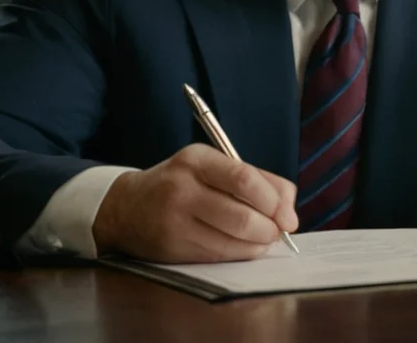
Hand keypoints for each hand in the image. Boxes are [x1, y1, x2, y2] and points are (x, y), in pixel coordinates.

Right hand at [92, 143, 297, 262]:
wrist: (127, 207)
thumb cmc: (182, 184)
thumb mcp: (213, 167)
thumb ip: (257, 180)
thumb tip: (289, 211)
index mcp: (197, 159)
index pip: (244, 179)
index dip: (273, 201)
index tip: (287, 215)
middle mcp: (182, 188)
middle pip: (242, 216)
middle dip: (269, 230)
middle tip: (277, 232)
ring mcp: (174, 220)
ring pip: (232, 241)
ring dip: (257, 246)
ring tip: (262, 241)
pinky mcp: (172, 247)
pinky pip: (218, 256)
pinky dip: (239, 254)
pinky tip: (242, 248)